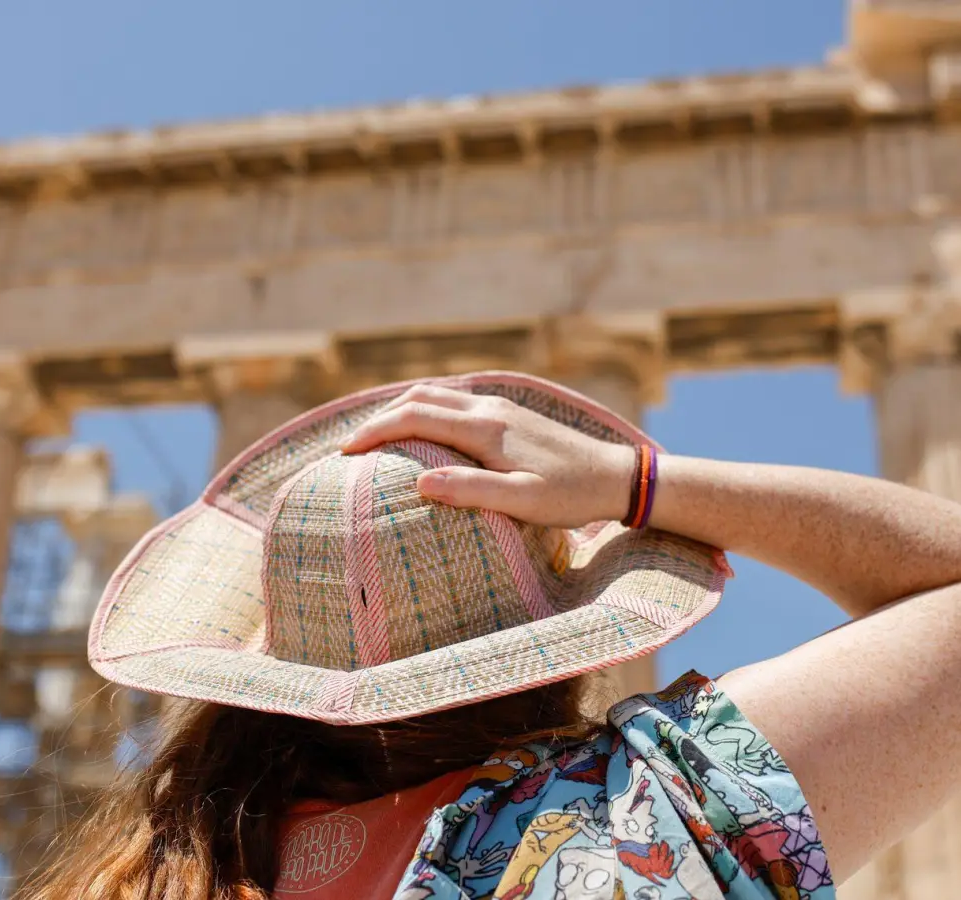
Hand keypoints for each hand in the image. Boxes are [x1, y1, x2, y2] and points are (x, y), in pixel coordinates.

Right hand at [339, 384, 632, 528]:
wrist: (617, 476)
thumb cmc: (571, 496)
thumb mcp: (522, 502)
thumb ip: (471, 490)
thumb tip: (419, 483)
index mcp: (484, 428)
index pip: (412, 419)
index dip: (373, 433)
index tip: (343, 453)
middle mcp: (488, 409)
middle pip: (417, 399)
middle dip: (378, 419)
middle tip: (348, 446)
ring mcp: (499, 407)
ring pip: (435, 396)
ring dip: (400, 410)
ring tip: (374, 436)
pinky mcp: (510, 414)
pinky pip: (453, 403)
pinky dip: (424, 410)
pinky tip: (421, 431)